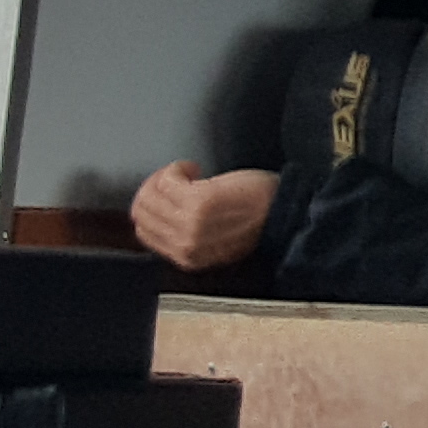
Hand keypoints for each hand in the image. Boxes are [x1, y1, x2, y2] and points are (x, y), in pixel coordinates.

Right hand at [133, 161, 275, 270]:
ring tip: (188, 174)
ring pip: (150, 195)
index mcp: (185, 258)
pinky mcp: (199, 202)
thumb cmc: (254, 220)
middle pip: (142, 211)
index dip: (149, 206)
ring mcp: (190, 225)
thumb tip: (155, 211)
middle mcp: (183, 246)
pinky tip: (193, 168)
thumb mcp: (212, 239)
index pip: (142, 231)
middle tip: (174, 179)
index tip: (164, 193)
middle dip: (153, 189)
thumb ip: (184, 234)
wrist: (285, 213)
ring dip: (165, 177)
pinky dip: (175, 168)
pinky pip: (167, 181)